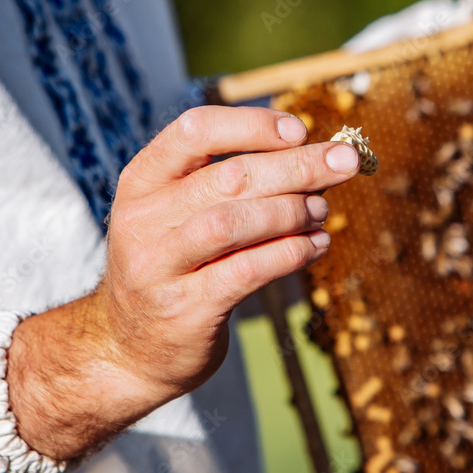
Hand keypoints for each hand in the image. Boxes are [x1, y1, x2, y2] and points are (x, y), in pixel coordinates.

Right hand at [8, 106, 359, 459]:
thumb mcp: (179, 214)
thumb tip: (314, 154)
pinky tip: (316, 245)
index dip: (252, 125)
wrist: (128, 348)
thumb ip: (230, 182)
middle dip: (296, 166)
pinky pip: (248, 271)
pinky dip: (291, 253)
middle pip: (228, 177)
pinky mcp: (185, 310)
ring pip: (234, 223)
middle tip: (344, 163)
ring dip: (292, 211)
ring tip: (322, 211)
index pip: (194, 131)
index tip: (299, 130)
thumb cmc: (174, 265)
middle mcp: (143, 220)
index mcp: (141, 182)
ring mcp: (159, 267)